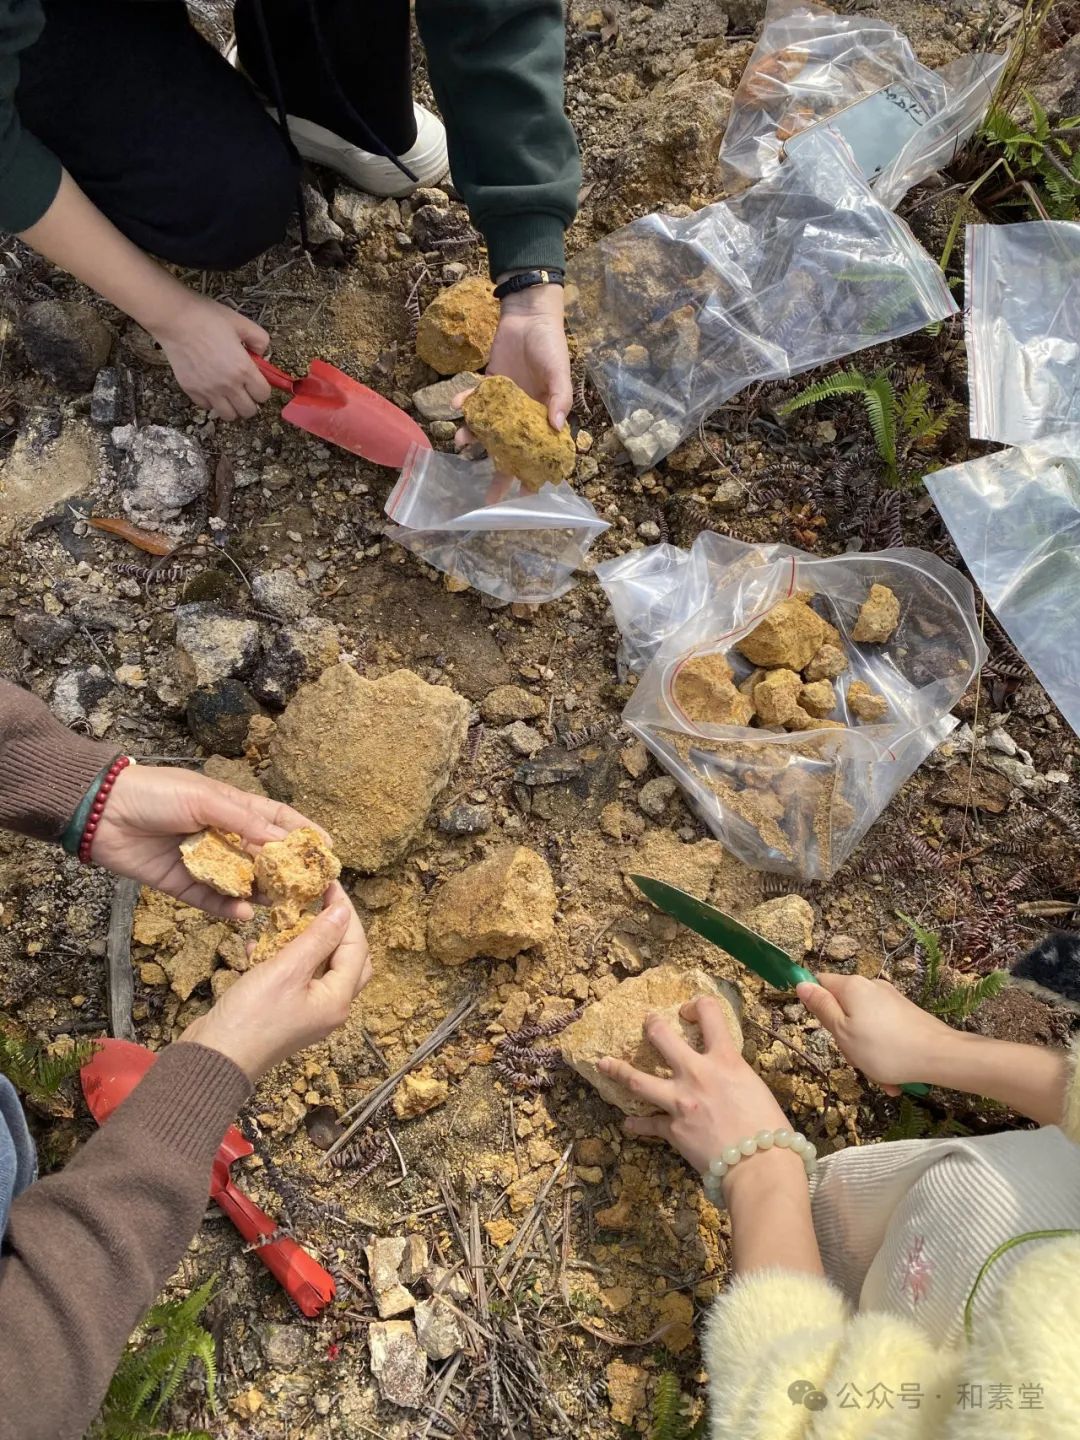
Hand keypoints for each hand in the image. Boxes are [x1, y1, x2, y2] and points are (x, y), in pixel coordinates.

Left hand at [91, 765, 320, 919]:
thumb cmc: (156, 794)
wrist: (102, 813)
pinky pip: (213, 901)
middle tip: (312, 888)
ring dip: (263, 893)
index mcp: (232, 808)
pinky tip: (246, 913)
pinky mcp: (183, 885)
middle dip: (288, 871)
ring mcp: (205, 863)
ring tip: (284, 906)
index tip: (328, 848)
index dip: (303, 832)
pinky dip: (230, 908)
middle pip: (264, 856)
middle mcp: (223, 836)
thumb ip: (244, 820)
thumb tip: (282, 840)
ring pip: (242, 882)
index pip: (276, 821)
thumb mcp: (205, 799)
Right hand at [152, 294, 272, 419]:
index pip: (263, 395)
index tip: (257, 382)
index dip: (263, 389)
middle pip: (249, 411)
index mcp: (243, 368)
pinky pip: (207, 407)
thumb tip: (261, 353)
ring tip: (229, 394)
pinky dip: (211, 402)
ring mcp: (208, 390)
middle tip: (245, 390)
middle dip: (251, 401)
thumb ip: (259, 339)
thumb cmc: (207, 318)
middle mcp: (228, 385)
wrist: (175, 319)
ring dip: (232, 407)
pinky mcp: (191, 391)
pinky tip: (211, 388)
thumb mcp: (241, 323)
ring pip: (229, 416)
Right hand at [178, 883, 370, 1080]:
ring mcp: (308, 1011)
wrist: (214, 1059)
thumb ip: (317, 938)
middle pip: (347, 958)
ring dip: (308, 940)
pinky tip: (260, 945)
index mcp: (337, 999)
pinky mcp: (286, 1011)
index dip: (346, 913)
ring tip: (291, 917)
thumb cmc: (251, 1016)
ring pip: (320, 966)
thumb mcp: (286, 970)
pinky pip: (296, 977)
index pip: (356, 947)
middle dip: (337, 927)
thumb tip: (343, 911)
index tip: (330, 884)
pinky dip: (285, 958)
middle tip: (320, 900)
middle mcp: (330, 1007)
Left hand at [456, 283, 572, 502]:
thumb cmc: (550, 346)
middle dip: (498, 473)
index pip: (538, 453)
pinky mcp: (487, 385)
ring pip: (486, 428)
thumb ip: (559, 399)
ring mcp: (502, 402)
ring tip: (461, 442)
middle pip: (509, 451)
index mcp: (542, 417)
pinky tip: (457, 404)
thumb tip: (557, 428)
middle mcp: (521, 415)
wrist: (528, 316)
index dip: (532, 474)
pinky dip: (464, 403)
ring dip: (473, 437)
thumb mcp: (559, 373)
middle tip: (487, 497)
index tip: (524, 494)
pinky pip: (474, 400)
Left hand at [598, 996, 794, 1174]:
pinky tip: (627, 1125)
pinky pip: (647, 1125)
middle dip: (652, 1026)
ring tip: (603, 1063)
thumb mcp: (756, 1088)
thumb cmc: (771, 1129)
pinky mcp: (672, 1129)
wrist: (760, 1165)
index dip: (698, 1005)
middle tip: (647, 1023)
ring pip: (637, 1079)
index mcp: (725, 1059)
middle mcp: (697, 1073)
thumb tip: (726, 1081)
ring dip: (617, 1069)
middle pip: (662, 1037)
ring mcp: (679, 1101)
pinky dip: (636, 1125)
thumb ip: (734, 1076)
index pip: (709, 1013)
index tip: (692, 1010)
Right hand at [797, 973, 953, 1094]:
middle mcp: (872, 987)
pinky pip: (885, 1034)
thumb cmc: (884, 1048)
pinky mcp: (907, 1015)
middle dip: (845, 1036)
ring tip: (879, 1074)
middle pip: (844, 1008)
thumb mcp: (842, 1032)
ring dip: (866, 1051)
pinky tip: (893, 1077)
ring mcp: (892, 1001)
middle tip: (854, 1057)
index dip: (817, 1004)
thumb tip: (801, 984)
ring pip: (865, 1025)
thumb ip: (821, 1008)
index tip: (826, 1027)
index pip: (821, 983)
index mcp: (852, 986)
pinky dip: (884, 1053)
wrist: (940, 1058)